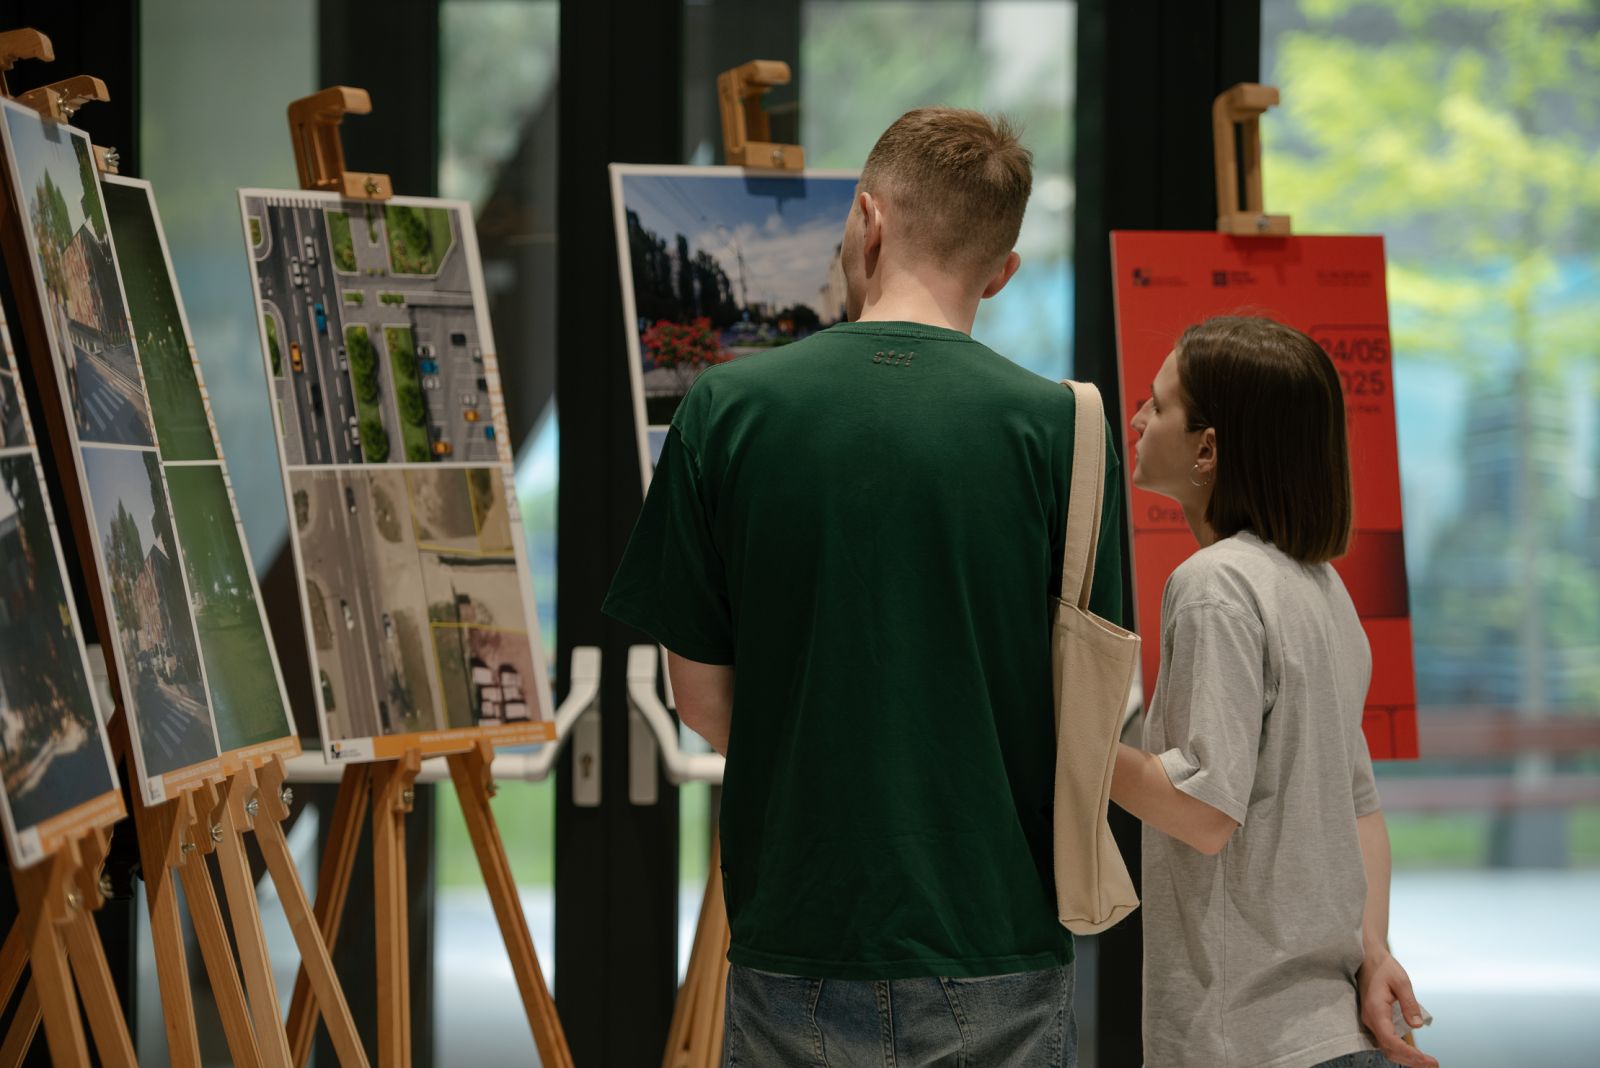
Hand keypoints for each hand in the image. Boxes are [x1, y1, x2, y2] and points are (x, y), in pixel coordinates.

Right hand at [1357, 951, 1437, 1067]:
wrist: (1367, 959)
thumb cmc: (1384, 967)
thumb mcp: (1401, 980)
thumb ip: (1409, 1003)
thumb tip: (1417, 1025)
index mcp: (1376, 1010)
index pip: (1390, 1040)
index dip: (1408, 1053)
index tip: (1426, 1059)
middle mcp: (1371, 1019)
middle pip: (1389, 1049)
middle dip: (1411, 1060)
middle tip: (1433, 1065)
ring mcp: (1372, 1022)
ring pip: (1387, 1048)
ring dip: (1406, 1058)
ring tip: (1427, 1063)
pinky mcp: (1376, 1022)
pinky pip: (1387, 1042)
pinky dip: (1401, 1051)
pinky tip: (1415, 1054)